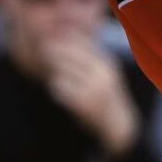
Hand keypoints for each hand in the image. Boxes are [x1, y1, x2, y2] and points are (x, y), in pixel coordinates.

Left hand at [42, 37, 139, 153]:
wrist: (117, 124)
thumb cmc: (105, 94)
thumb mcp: (103, 72)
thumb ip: (88, 57)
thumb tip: (65, 37)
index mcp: (107, 63)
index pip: (81, 42)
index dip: (63, 39)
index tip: (53, 41)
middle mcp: (102, 74)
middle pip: (68, 53)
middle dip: (53, 52)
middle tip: (44, 53)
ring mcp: (92, 89)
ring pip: (61, 70)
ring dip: (54, 72)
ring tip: (56, 75)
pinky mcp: (82, 103)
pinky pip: (59, 87)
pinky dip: (56, 88)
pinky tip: (60, 91)